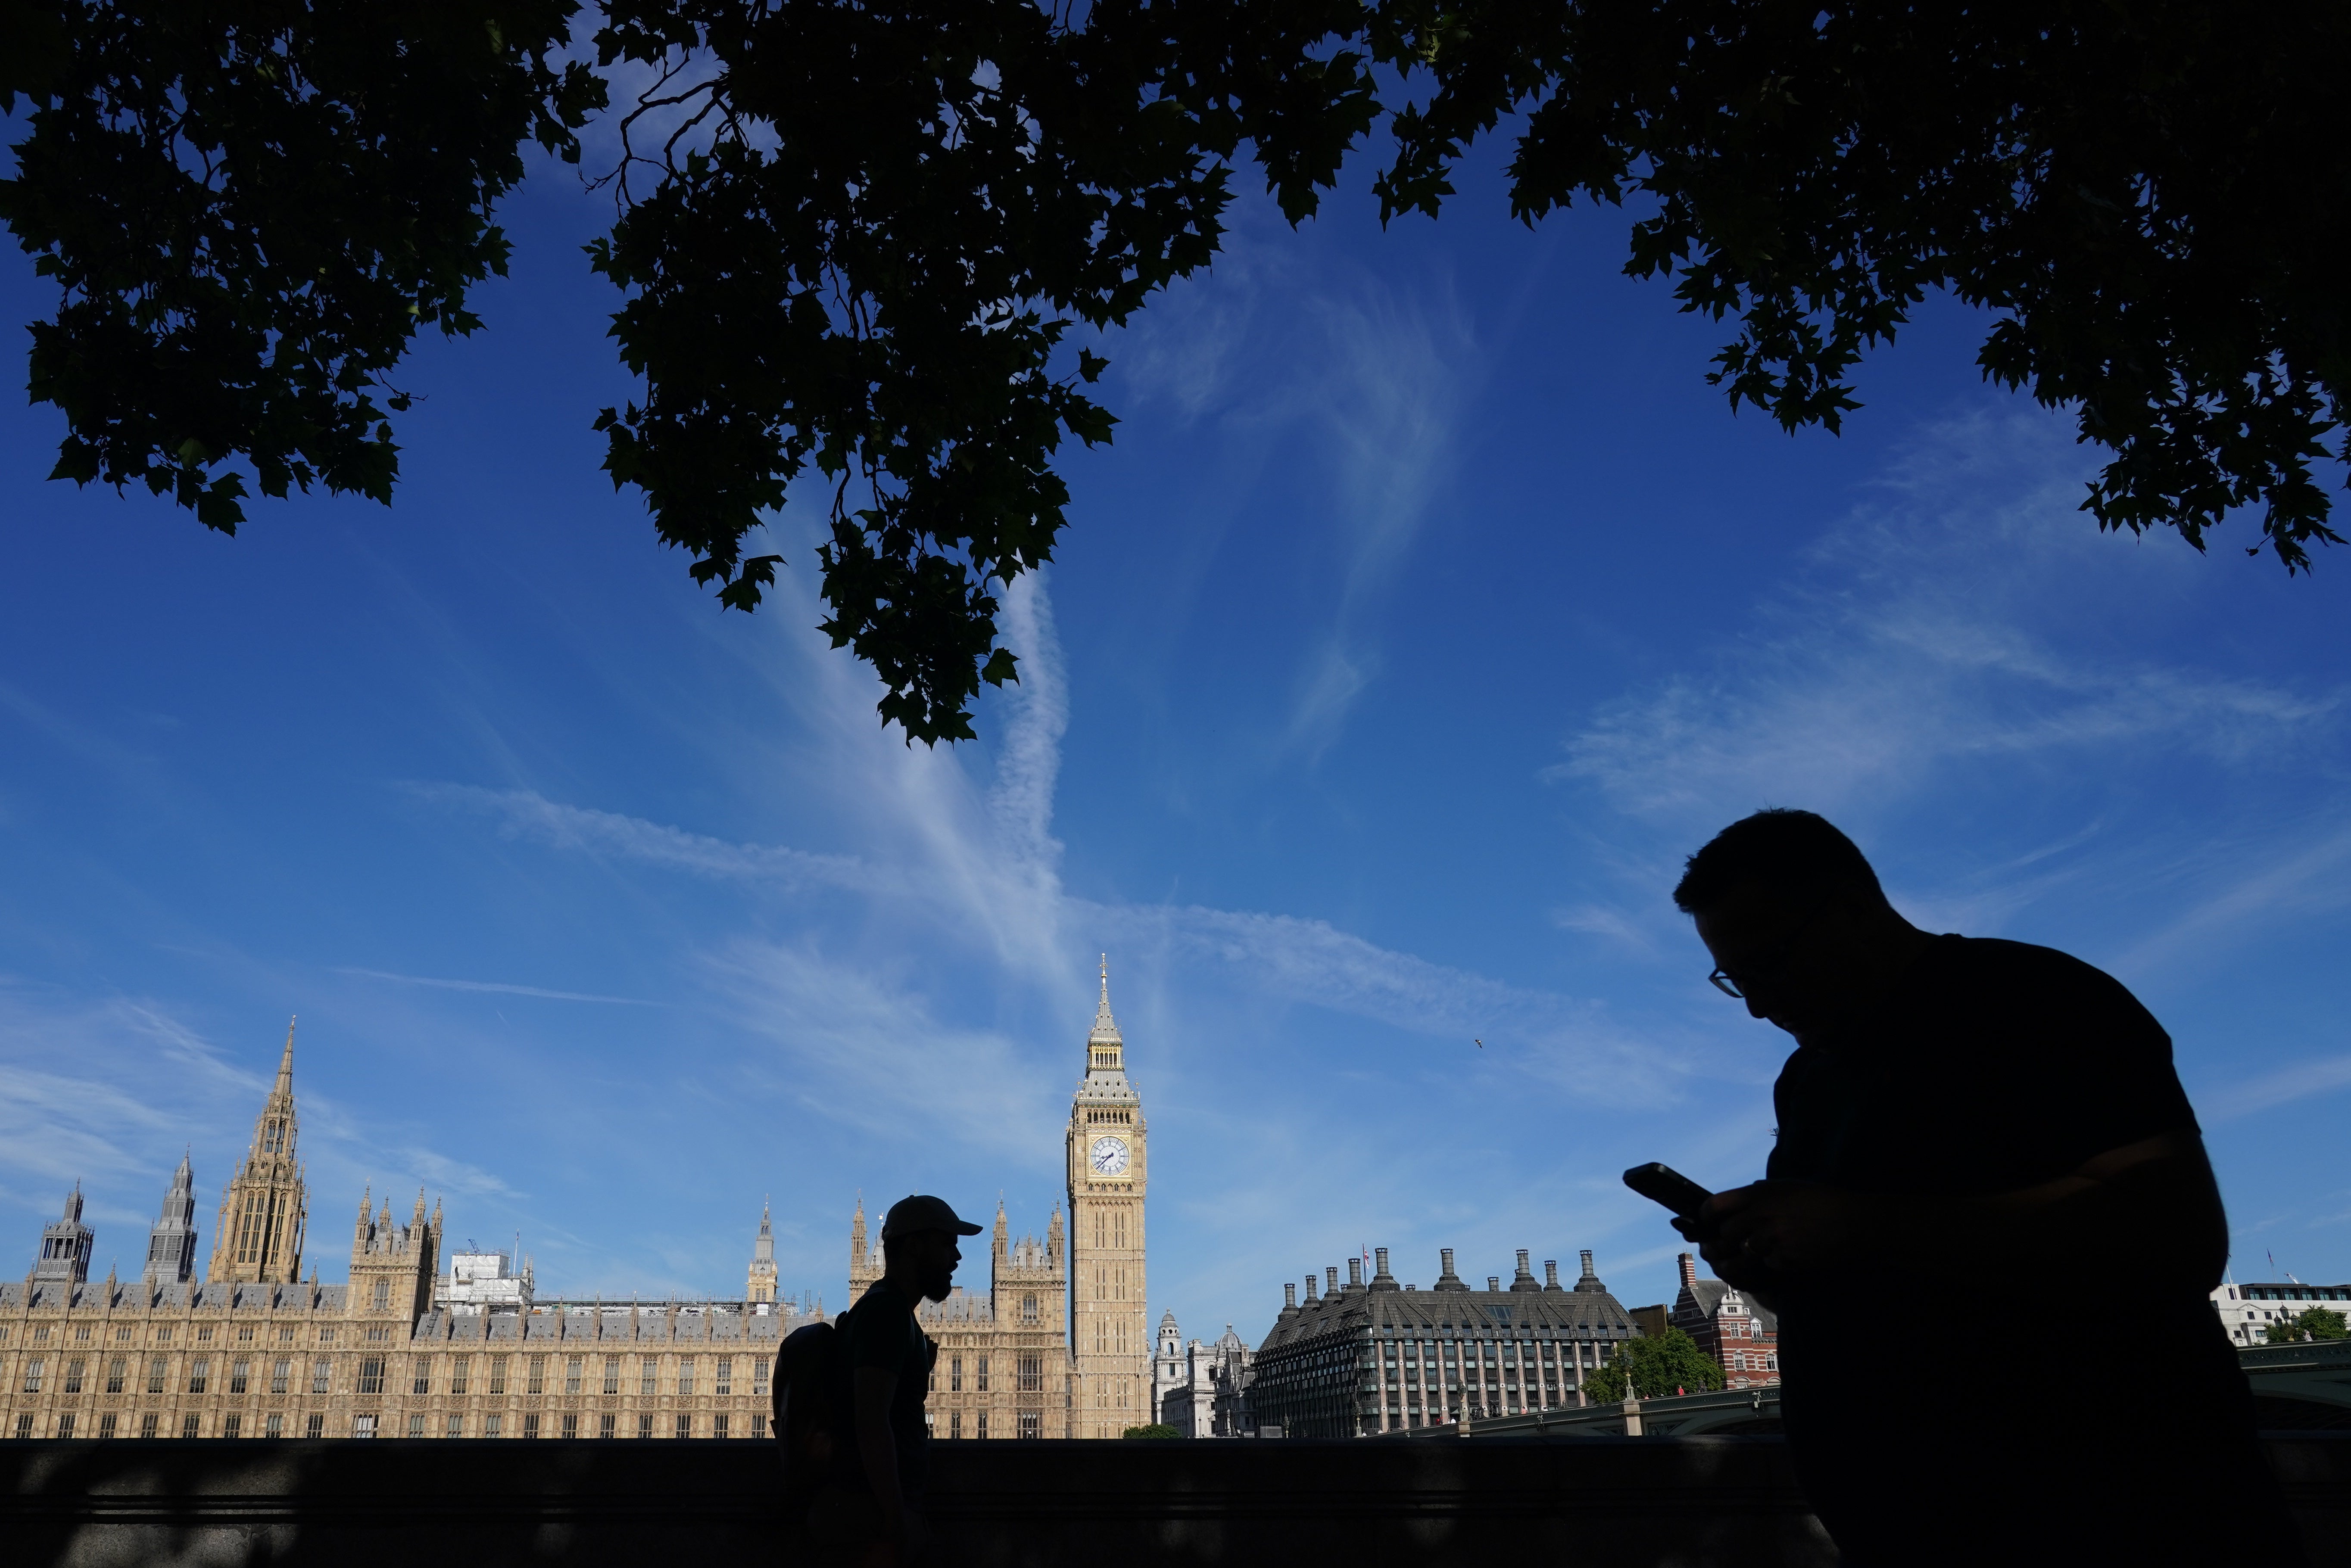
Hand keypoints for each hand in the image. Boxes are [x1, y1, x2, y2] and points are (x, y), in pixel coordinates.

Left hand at [1693, 1180, 1890, 1288]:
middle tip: (1716, 1249)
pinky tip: (1780, 1260)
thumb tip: (1737, 1202)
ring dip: (1736, 1261)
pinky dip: (1769, 1266)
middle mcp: (1762, 1215)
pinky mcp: (1785, 1260)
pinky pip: (1766, 1266)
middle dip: (1718, 1244)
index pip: (1715, 1206)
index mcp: (1760, 1193)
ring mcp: (1773, 1239)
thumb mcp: (1787, 1187)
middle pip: (1723, 1235)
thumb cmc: (1822, 1202)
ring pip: (1739, 1255)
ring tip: (1734, 1262)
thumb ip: (1759, 1193)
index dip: (1705, 1217)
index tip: (1704, 1223)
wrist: (1857, 1223)